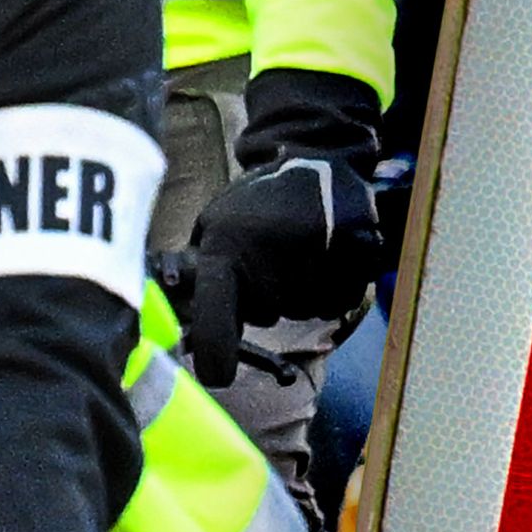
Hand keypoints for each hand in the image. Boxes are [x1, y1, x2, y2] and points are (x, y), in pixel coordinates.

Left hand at [180, 150, 384, 377]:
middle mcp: (271, 255)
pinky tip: (323, 251)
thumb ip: (199, 274)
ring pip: (301, 309)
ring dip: (297, 291)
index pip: (216, 316)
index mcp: (226, 248)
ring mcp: (318, 254)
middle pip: (264, 316)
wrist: (317, 156)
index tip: (218, 375)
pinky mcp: (356, 254)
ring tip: (296, 248)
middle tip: (267, 259)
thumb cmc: (255, 203)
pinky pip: (336, 300)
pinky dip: (329, 285)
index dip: (217, 354)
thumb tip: (175, 323)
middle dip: (262, 300)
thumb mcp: (213, 225)